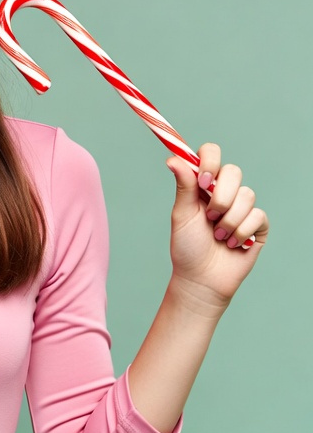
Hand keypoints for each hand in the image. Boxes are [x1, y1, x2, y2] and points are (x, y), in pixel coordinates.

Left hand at [166, 143, 267, 311]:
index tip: (203, 180)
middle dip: (221, 197)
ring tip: (218, 235)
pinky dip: (241, 232)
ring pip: (247, 195)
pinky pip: (257, 216)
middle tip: (210, 216)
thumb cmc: (187, 246)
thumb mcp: (181, 214)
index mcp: (203, 185)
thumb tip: (173, 158)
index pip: (212, 154)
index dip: (211, 161)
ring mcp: (243, 208)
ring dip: (229, 220)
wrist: (202, 278)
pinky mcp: (258, 226)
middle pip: (234, 171)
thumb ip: (183, 186)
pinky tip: (232, 244)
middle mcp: (224, 192)